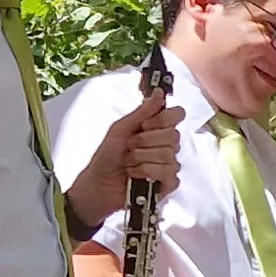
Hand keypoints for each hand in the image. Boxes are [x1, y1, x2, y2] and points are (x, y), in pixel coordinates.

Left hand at [67, 93, 179, 222]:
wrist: (98, 183)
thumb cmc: (107, 156)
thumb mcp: (120, 129)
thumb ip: (142, 112)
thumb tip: (159, 92)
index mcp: (157, 129)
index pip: (177, 115)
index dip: (162, 120)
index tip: (144, 125)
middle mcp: (166, 145)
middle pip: (174, 136)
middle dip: (146, 142)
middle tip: (130, 147)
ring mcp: (169, 164)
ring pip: (169, 155)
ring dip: (142, 159)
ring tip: (129, 163)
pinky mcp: (168, 183)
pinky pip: (169, 173)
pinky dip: (148, 173)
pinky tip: (136, 176)